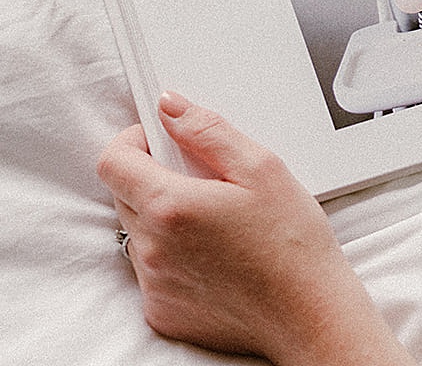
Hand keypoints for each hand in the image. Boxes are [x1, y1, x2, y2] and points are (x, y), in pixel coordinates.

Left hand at [98, 93, 413, 365]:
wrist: (309, 315)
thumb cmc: (292, 244)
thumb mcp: (261, 168)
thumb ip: (207, 131)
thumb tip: (169, 106)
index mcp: (171, 207)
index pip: (112, 161)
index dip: (132, 142)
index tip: (160, 141)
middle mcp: (152, 249)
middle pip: (124, 195)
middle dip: (153, 177)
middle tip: (204, 181)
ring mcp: (154, 285)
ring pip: (137, 233)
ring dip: (163, 219)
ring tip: (215, 224)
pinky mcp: (161, 312)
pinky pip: (150, 272)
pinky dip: (172, 257)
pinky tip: (214, 257)